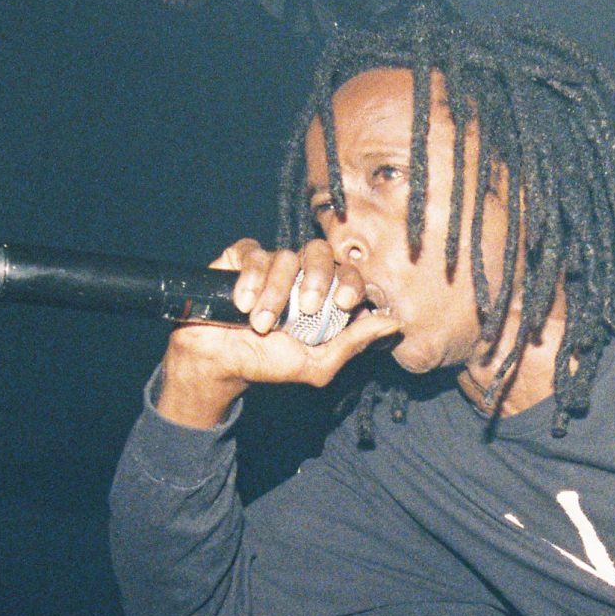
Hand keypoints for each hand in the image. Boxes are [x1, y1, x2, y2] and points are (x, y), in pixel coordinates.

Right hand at [154, 238, 399, 427]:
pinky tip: (242, 304)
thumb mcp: (316, 363)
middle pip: (319, 252)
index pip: (347, 273)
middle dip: (316, 278)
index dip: (350, 282)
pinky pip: (254, 253)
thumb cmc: (269, 362)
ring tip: (260, 324)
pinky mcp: (242, 257)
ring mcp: (271, 263)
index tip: (343, 304)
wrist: (220, 362)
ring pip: (283, 257)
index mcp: (324, 295)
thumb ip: (352, 343)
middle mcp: (300, 273)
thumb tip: (393, 323)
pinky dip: (249, 279)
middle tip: (305, 308)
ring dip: (274, 293)